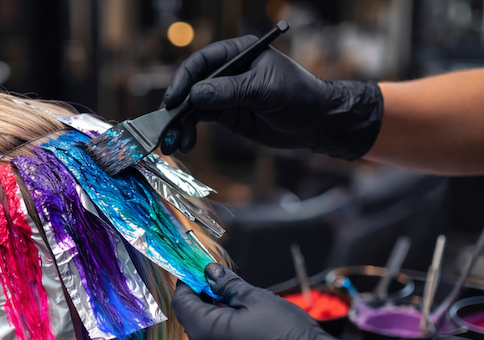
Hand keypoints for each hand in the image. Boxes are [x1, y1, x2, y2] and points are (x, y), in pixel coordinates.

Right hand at [161, 35, 383, 160]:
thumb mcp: (264, 90)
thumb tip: (195, 95)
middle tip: (167, 126)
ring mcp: (224, 94)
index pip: (202, 62)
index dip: (184, 79)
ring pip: (192, 106)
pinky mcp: (225, 115)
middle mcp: (227, 72)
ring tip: (177, 143)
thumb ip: (230, 92)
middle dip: (177, 106)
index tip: (175, 99)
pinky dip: (189, 132)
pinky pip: (199, 121)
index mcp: (238, 53)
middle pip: (191, 85)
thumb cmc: (297, 95)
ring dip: (181, 124)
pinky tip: (186, 144)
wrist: (316, 122)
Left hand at [172, 263, 395, 339]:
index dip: (188, 281)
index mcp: (203, 331)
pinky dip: (225, 334)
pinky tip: (247, 325)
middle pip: (191, 318)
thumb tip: (211, 273)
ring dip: (216, 316)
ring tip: (241, 303)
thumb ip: (226, 284)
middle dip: (204, 298)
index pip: (181, 301)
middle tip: (223, 282)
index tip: (199, 269)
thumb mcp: (255, 298)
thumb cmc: (286, 336)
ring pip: (205, 335)